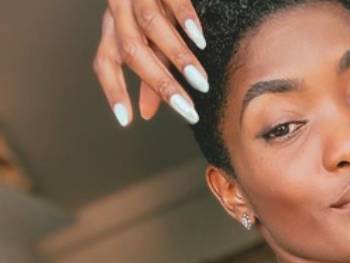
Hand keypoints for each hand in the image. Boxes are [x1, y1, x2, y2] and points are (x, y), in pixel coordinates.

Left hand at [93, 0, 207, 125]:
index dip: (113, 91)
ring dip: (178, 57)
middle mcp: (120, 11)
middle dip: (160, 83)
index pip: (105, 63)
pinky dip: (186, 20)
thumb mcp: (147, 39)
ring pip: (152, 27)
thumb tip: (145, 113)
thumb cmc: (154, 5)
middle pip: (132, 51)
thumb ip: (148, 73)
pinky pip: (173, 1)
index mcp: (113, 29)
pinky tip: (201, 40)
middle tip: (186, 110)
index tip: (126, 120)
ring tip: (200, 81)